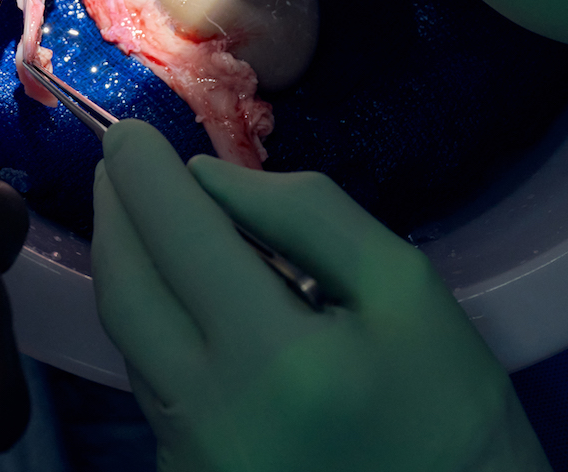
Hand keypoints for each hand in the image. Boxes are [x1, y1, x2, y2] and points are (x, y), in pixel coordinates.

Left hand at [93, 120, 550, 471]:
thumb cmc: (451, 410)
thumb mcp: (405, 287)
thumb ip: (308, 216)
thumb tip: (207, 177)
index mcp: (276, 360)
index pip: (180, 238)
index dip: (145, 174)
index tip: (129, 129)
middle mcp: (212, 415)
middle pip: (126, 292)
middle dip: (115, 213)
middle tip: (120, 159)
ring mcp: (191, 460)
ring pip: (128, 341)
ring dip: (128, 267)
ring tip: (146, 215)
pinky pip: (149, 386)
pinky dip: (152, 325)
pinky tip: (180, 294)